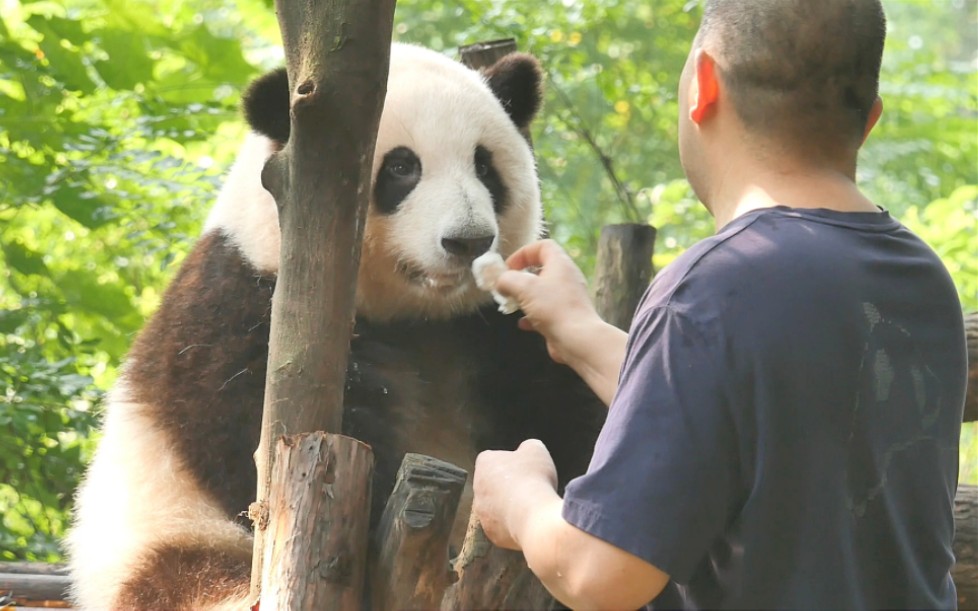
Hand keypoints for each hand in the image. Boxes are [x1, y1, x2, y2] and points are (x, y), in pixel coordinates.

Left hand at [472, 439, 558, 549]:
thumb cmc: (533, 479)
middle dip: (507, 485)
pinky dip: (513, 524)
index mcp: (484, 465)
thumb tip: (526, 451)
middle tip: (528, 486)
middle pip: (492, 484)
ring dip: (509, 505)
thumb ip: (527, 447)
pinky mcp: (491, 534)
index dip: (509, 462)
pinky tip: (528, 521)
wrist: (534, 519)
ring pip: (495, 507)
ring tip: (530, 505)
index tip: (524, 467)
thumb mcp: (536, 450)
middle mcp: (477, 489)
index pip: (491, 458)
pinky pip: (502, 526)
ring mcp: (482, 514)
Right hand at [495, 240, 600, 364]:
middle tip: (508, 287)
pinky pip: (546, 311)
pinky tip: (523, 323)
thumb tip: (500, 281)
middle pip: (542, 269)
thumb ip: (507, 280)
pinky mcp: (566, 317)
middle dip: (521, 278)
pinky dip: (533, 315)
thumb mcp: (524, 288)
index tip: (509, 267)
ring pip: (543, 292)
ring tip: (513, 304)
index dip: (523, 252)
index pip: (543, 246)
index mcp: (560, 264)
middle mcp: (567, 278)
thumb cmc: (554, 309)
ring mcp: (568, 298)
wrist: (578, 340)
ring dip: (526, 297)